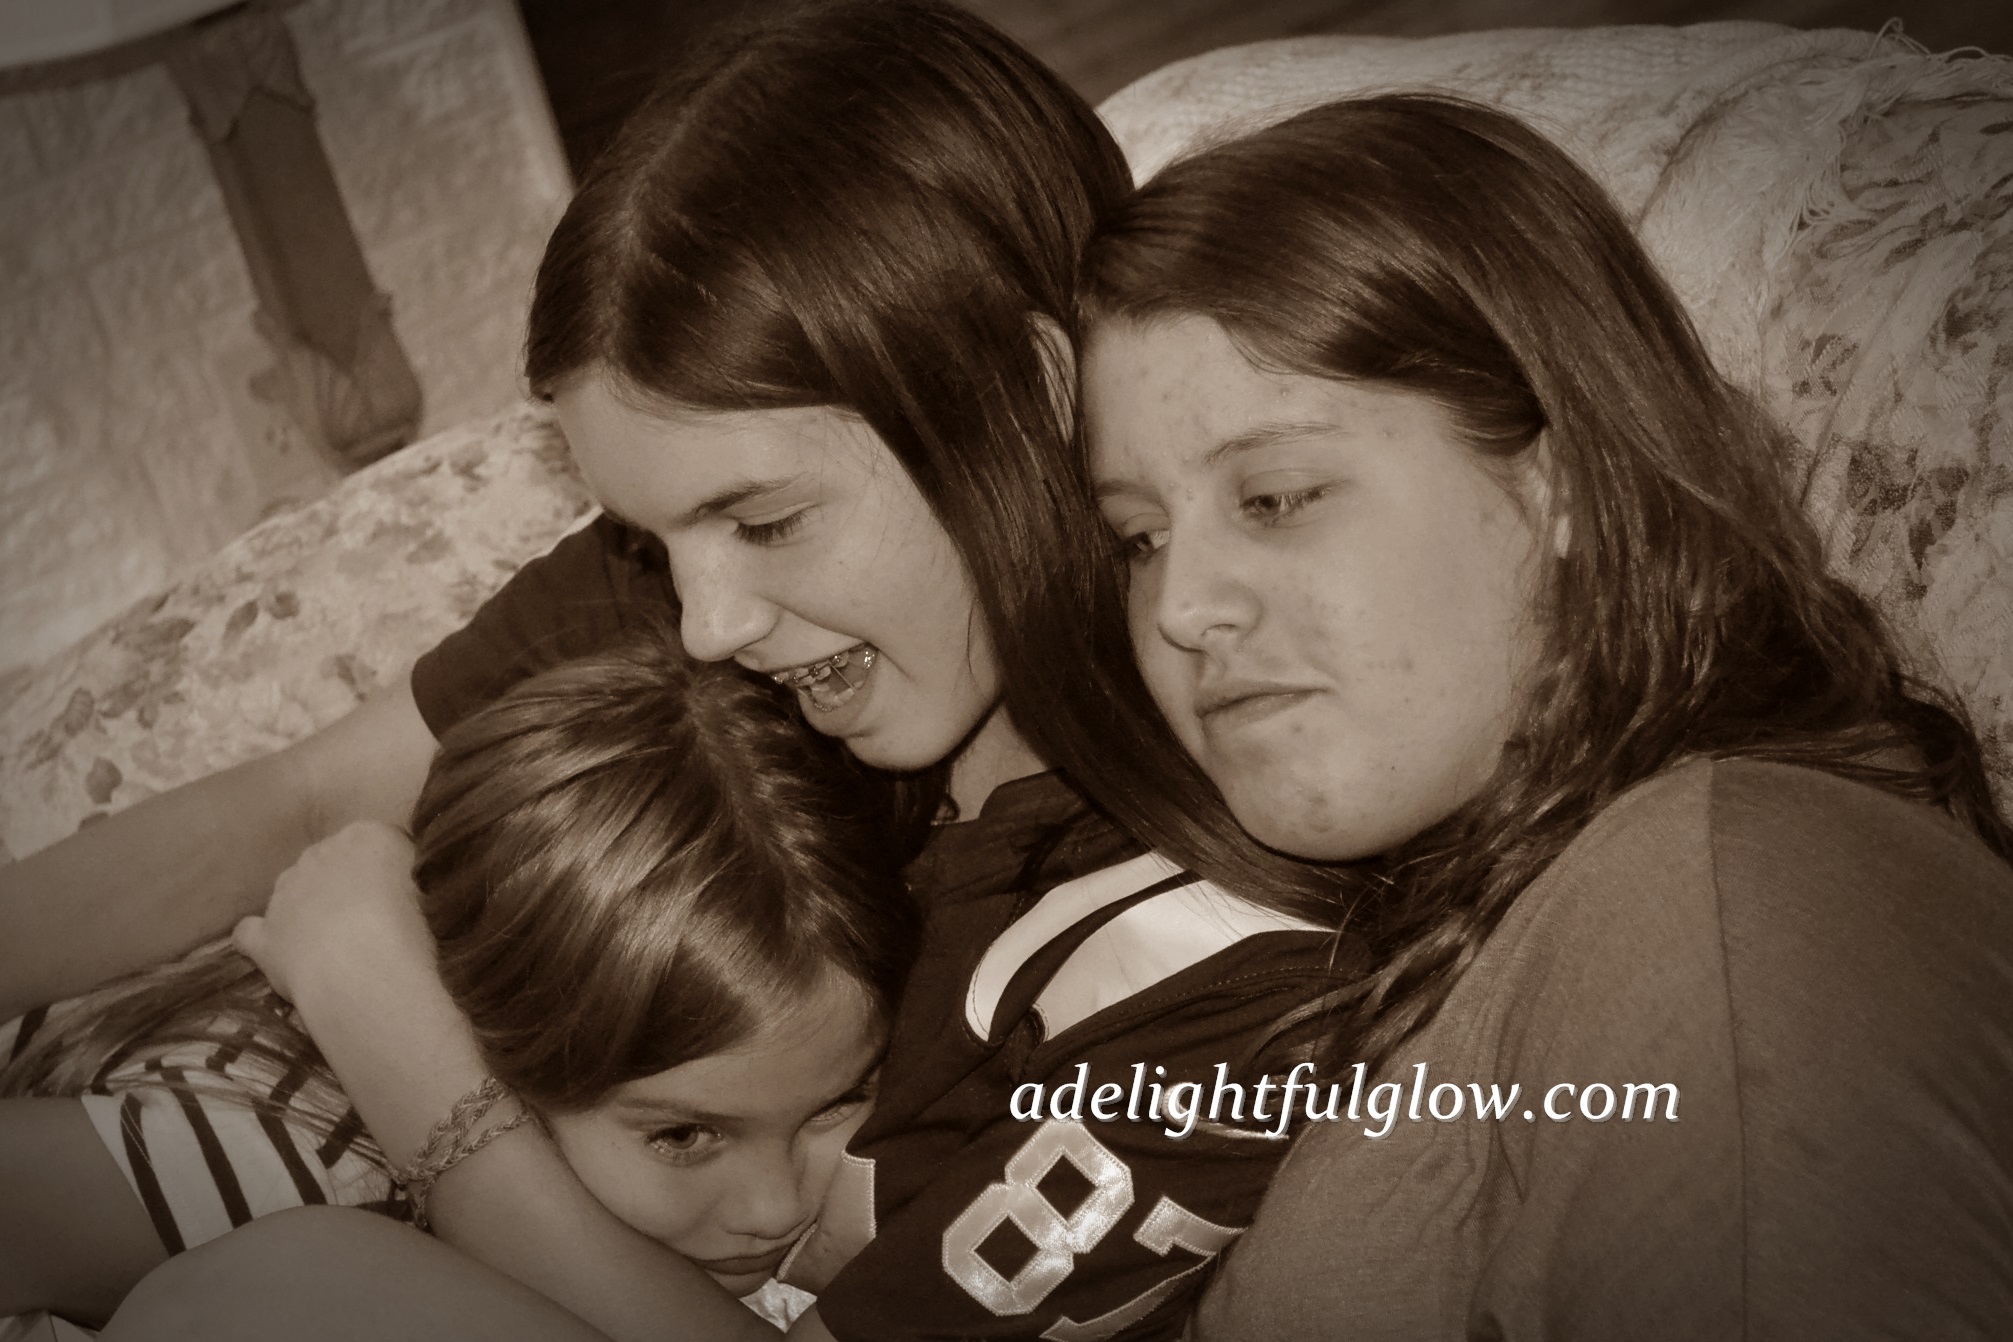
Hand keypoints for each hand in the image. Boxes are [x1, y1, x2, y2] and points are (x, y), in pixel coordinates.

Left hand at [234, 819, 430, 1008]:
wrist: (367, 971)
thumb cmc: (416, 926)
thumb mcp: (434, 884)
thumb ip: (416, 872)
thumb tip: (412, 879)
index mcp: (366, 835)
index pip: (376, 841)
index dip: (388, 869)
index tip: (402, 895)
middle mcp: (318, 854)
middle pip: (329, 862)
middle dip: (343, 885)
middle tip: (371, 921)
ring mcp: (284, 894)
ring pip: (291, 892)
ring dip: (307, 909)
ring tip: (336, 945)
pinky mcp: (265, 935)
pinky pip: (250, 932)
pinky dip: (262, 938)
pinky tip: (280, 954)